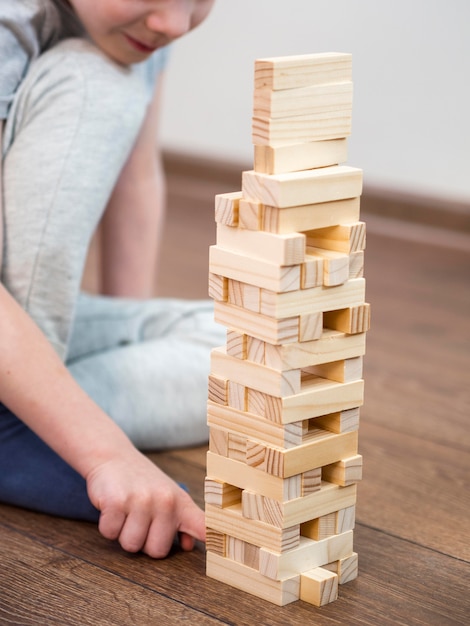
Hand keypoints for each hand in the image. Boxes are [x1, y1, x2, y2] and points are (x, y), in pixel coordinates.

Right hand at [86, 450, 204, 557]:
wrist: (113, 455)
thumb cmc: (142, 481)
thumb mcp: (168, 495)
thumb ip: (181, 521)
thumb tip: (187, 546)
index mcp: (181, 502)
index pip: (202, 525)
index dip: (211, 539)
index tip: (221, 548)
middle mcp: (165, 501)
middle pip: (156, 551)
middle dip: (143, 541)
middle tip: (139, 519)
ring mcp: (141, 501)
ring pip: (131, 545)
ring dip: (123, 533)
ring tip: (126, 512)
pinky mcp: (116, 502)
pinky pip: (110, 533)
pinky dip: (108, 525)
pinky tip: (114, 507)